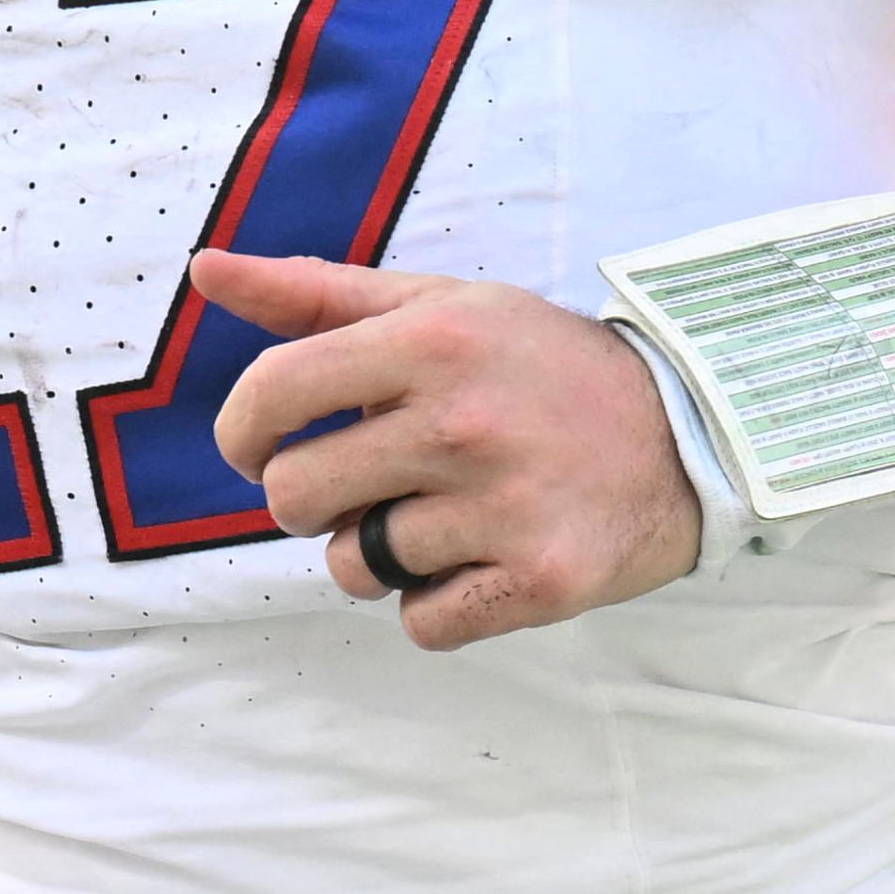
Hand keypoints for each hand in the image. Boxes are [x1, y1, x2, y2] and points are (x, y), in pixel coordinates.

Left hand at [196, 251, 698, 649]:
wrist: (689, 433)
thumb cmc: (539, 368)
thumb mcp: (439, 308)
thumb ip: (317, 295)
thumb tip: (205, 270)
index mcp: (431, 340)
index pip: (272, 393)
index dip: (242, 432)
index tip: (258, 447)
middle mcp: (464, 421)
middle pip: (295, 496)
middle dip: (310, 499)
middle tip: (366, 483)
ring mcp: (504, 506)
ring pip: (354, 567)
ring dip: (378, 554)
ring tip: (441, 517)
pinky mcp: (541, 580)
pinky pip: (421, 623)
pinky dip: (436, 604)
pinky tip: (481, 559)